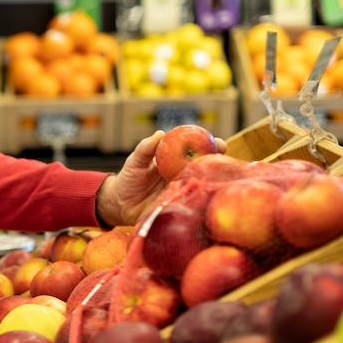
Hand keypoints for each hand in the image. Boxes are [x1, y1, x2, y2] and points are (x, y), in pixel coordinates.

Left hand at [95, 131, 228, 225]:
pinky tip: (205, 201)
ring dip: (211, 184)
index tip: (220, 144)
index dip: (211, 146)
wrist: (119, 203)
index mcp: (176, 160)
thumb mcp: (136, 161)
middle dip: (218, 165)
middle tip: (224, 163)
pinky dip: (199, 203)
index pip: (198, 150)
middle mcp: (184, 175)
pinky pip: (191, 205)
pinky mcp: (179, 208)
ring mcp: (183, 191)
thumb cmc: (129, 178)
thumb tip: (160, 134)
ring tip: (217, 181)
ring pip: (202, 186)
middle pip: (206, 168)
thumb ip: (146, 148)